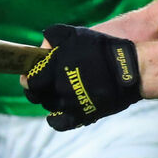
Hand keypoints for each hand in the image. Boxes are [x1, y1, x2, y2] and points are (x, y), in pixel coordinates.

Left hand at [22, 25, 142, 130]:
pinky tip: (60, 109)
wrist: (128, 69)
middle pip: (36, 95)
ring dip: (49, 99)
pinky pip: (58, 123)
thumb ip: (53, 37)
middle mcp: (58, 90)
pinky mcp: (81, 116)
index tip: (31, 73)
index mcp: (53, 71)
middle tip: (42, 82)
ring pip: (48, 106)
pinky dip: (56, 118)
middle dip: (36, 88)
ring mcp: (69, 105)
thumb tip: (41, 46)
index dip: (28, 77)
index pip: (30, 81)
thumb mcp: (76, 34)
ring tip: (58, 90)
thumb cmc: (101, 49)